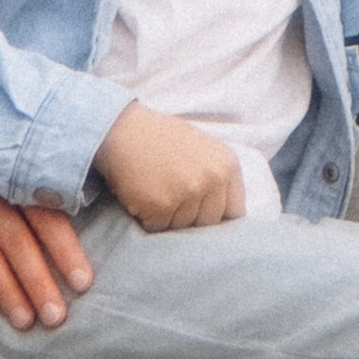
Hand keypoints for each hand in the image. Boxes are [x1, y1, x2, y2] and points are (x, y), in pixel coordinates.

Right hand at [0, 183, 93, 332]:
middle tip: (55, 317)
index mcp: (18, 173)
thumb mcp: (26, 144)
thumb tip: (96, 195)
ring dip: (5, 289)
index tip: (83, 283)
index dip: (65, 250)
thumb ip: (55, 171)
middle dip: (37, 282)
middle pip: (17, 242)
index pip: (46, 217)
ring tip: (24, 321)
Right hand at [96, 103, 246, 232]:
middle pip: (209, 223)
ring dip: (168, 218)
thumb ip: (218, 177)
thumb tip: (226, 214)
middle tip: (171, 196)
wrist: (122, 130)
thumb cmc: (160, 139)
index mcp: (227, 164)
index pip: (235, 212)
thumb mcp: (202, 148)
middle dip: (191, 217)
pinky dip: (148, 219)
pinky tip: (143, 196)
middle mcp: (212, 178)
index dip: (216, 214)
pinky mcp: (162, 206)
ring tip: (155, 191)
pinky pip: (159, 228)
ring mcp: (188, 192)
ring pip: (183, 228)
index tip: (201, 211)